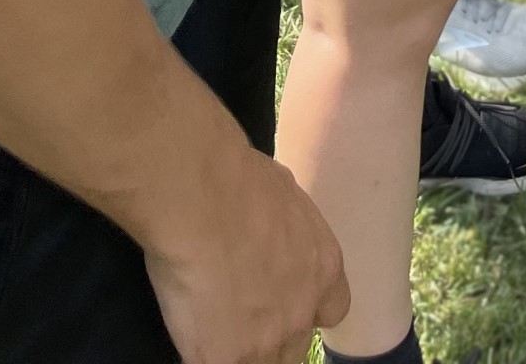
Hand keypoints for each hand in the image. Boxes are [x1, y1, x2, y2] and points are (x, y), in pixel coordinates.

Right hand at [146, 138, 346, 363]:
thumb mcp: (284, 197)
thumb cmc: (240, 180)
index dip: (307, 309)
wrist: (205, 197)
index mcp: (323, 267)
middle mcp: (303, 310)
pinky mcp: (224, 358)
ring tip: (214, 331)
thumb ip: (287, 232)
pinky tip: (193, 339)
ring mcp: (267, 341)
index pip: (332, 310)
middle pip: (296, 346)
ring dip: (242, 353)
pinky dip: (206, 356)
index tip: (283, 301)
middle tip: (241, 318)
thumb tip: (270, 231)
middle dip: (273, 337)